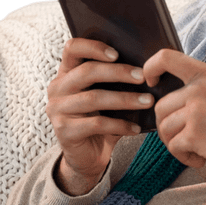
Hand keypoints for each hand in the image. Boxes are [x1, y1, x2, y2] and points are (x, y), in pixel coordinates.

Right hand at [45, 38, 153, 194]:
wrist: (87, 157)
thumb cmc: (100, 120)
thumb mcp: (105, 96)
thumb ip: (114, 81)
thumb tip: (147, 66)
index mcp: (66, 73)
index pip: (72, 48)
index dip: (93, 47)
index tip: (117, 53)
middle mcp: (57, 88)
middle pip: (87, 71)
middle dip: (118, 72)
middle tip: (142, 77)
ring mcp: (57, 110)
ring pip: (94, 98)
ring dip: (125, 99)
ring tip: (148, 101)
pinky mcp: (64, 131)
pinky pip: (97, 124)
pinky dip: (120, 125)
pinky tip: (136, 128)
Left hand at [142, 49, 205, 177]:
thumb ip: (203, 88)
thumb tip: (175, 97)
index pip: (166, 57)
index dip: (150, 68)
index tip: (150, 81)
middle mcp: (199, 89)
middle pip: (160, 107)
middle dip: (167, 127)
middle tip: (184, 140)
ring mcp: (196, 111)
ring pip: (165, 129)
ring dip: (176, 144)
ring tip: (196, 151)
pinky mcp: (195, 134)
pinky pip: (174, 147)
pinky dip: (184, 157)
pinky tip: (201, 159)